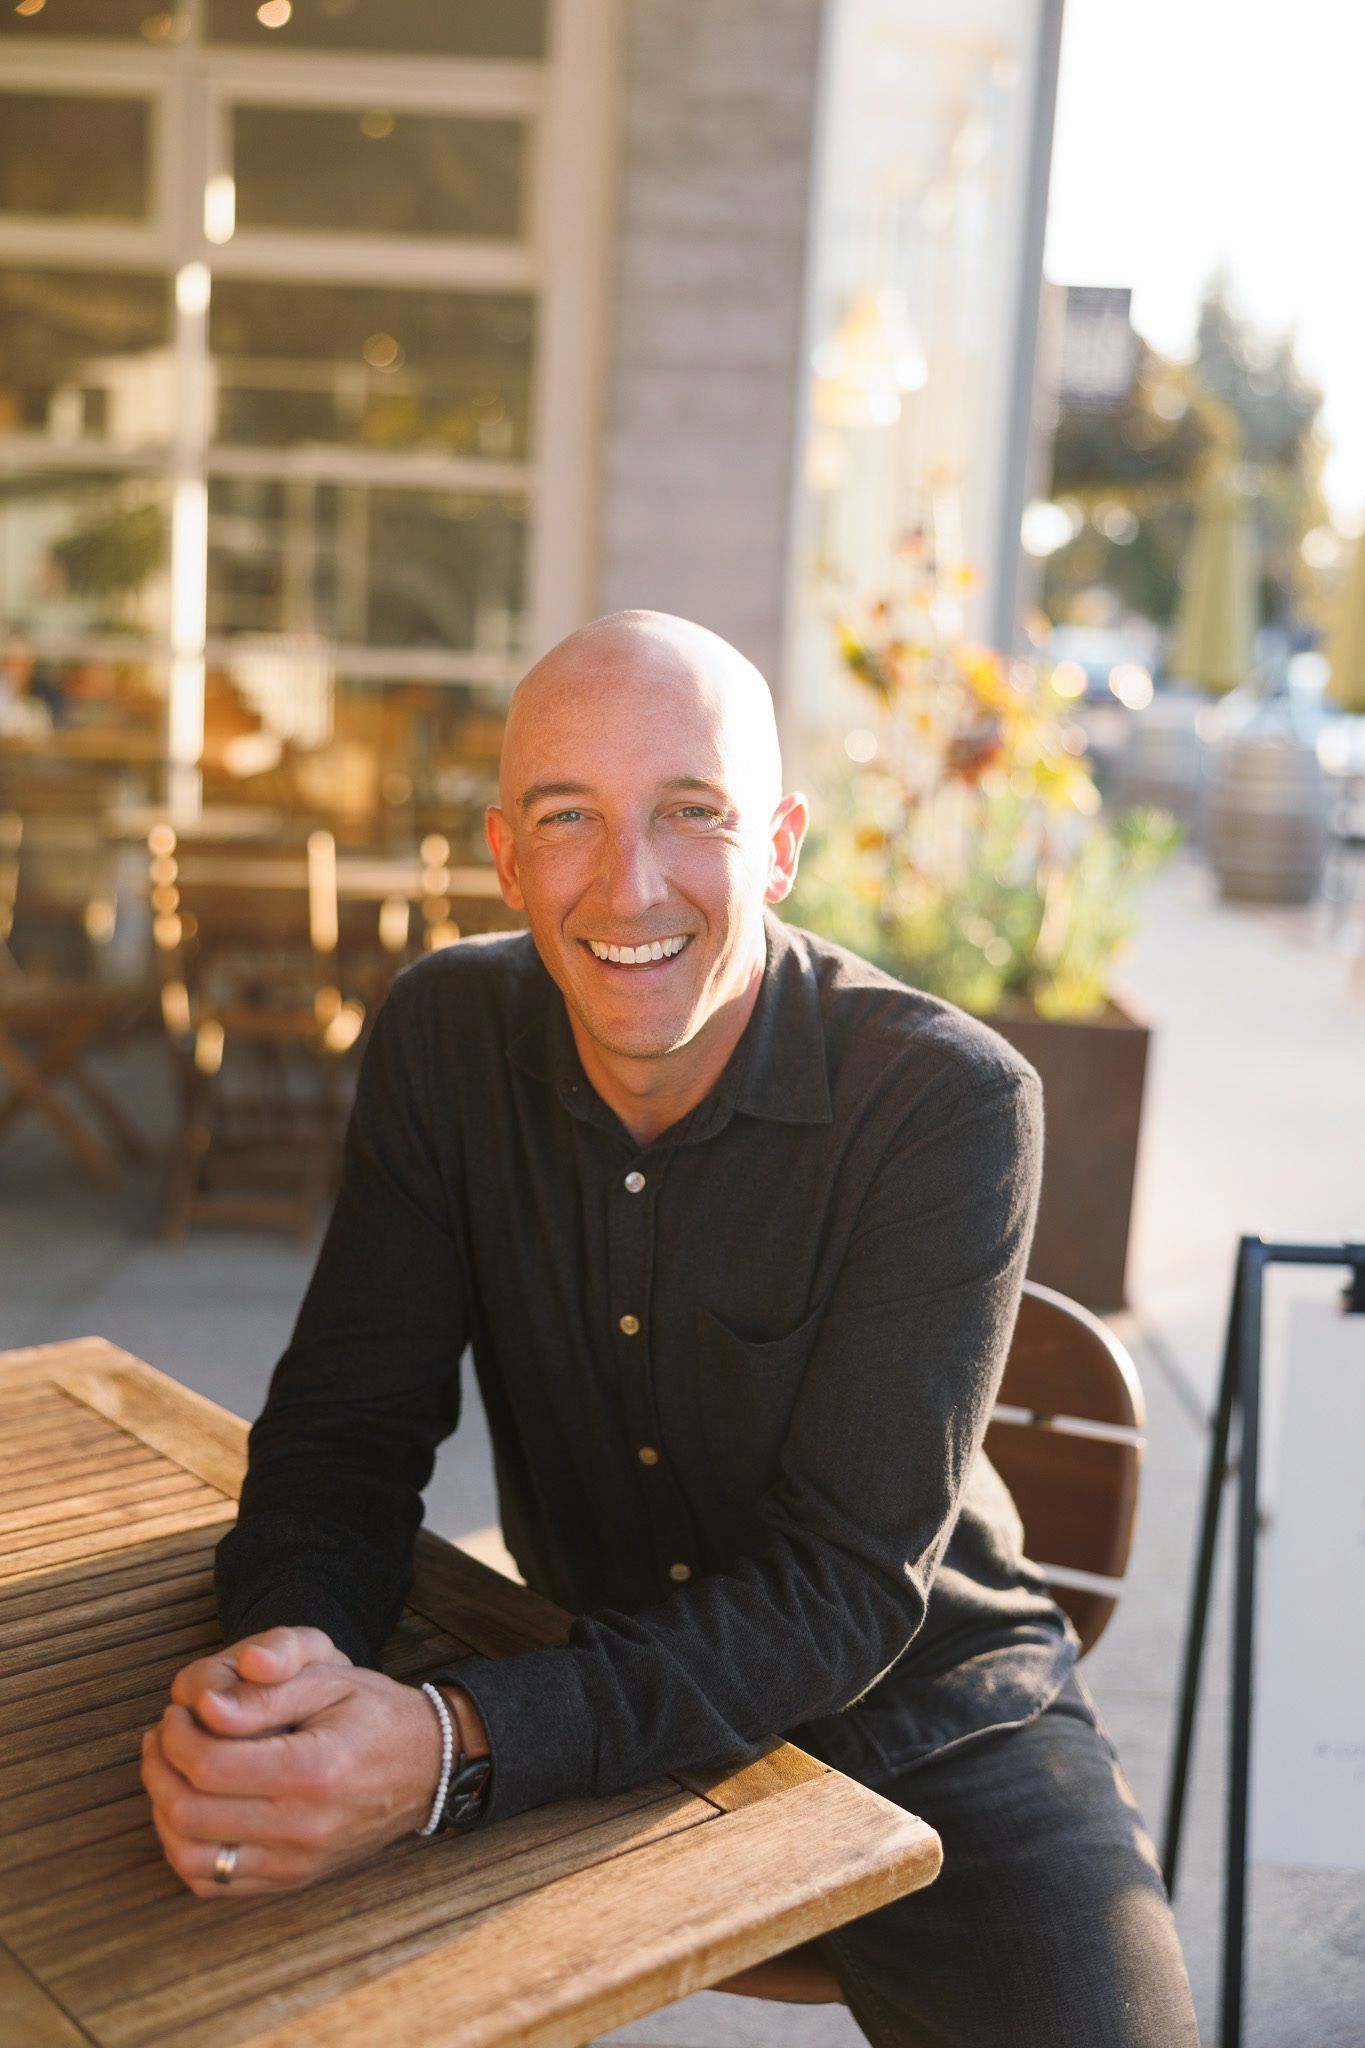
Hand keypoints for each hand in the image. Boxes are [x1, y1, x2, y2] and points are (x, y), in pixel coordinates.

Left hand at [141, 1625, 441, 1897]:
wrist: (426, 1766)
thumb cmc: (375, 1713)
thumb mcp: (331, 1679)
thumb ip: (267, 1690)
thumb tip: (204, 1707)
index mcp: (313, 1770)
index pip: (210, 1765)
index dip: (177, 1736)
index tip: (178, 1710)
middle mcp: (303, 1827)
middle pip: (191, 1814)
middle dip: (160, 1768)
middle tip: (163, 1734)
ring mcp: (296, 1863)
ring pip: (192, 1858)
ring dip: (163, 1812)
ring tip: (168, 1770)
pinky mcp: (291, 1880)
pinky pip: (214, 1883)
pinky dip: (185, 1849)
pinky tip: (190, 1809)